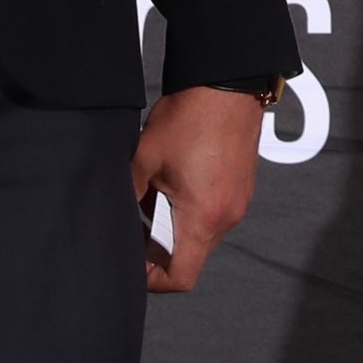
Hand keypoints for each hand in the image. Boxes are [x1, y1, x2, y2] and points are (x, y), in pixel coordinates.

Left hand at [131, 87, 264, 292]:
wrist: (228, 82)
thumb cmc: (190, 118)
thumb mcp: (144, 162)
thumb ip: (128, 199)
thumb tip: (116, 222)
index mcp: (203, 217)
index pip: (181, 277)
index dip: (152, 280)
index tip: (134, 262)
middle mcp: (229, 214)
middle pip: (193, 255)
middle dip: (162, 248)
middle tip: (138, 222)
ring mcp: (241, 198)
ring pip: (205, 232)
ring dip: (179, 226)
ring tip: (157, 195)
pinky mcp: (245, 182)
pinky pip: (218, 210)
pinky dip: (196, 208)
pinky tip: (180, 179)